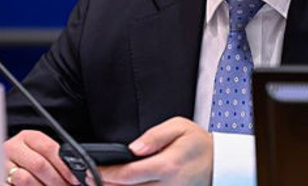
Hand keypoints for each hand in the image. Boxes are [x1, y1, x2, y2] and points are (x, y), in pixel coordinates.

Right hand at [4, 129, 79, 185]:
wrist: (10, 166)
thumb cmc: (30, 162)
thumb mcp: (42, 155)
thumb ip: (58, 160)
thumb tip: (79, 173)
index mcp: (27, 137)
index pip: (49, 148)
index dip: (65, 166)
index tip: (74, 179)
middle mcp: (12, 147)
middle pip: (39, 164)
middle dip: (56, 181)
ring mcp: (1, 165)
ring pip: (25, 179)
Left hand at [94, 117, 212, 185]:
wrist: (221, 164)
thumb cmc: (199, 144)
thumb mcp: (180, 127)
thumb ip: (155, 136)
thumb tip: (133, 149)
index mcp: (168, 166)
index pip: (128, 175)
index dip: (106, 175)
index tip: (91, 171)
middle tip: (86, 179)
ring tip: (98, 183)